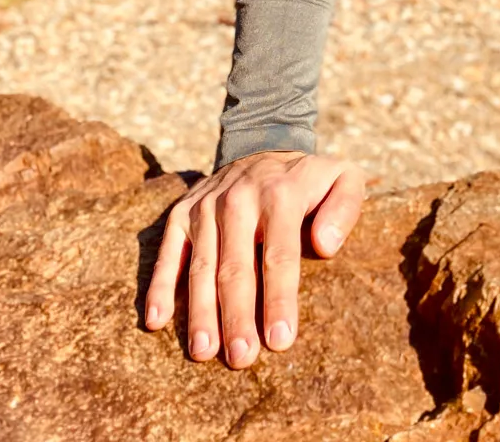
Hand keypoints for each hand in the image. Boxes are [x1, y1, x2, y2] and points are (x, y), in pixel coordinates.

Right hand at [143, 149, 365, 366]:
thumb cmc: (308, 178)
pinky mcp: (181, 214)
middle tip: (242, 358)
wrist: (261, 142)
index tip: (280, 340)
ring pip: (201, 268)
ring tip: (203, 352)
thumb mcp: (343, 178)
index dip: (279, 299)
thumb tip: (326, 246)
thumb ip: (343, 209)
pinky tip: (156, 321)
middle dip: (238, 316)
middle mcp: (238, 201)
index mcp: (280, 195)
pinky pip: (167, 254)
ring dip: (200, 312)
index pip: (279, 256)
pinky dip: (159, 287)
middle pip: (235, 268)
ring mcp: (205, 207)